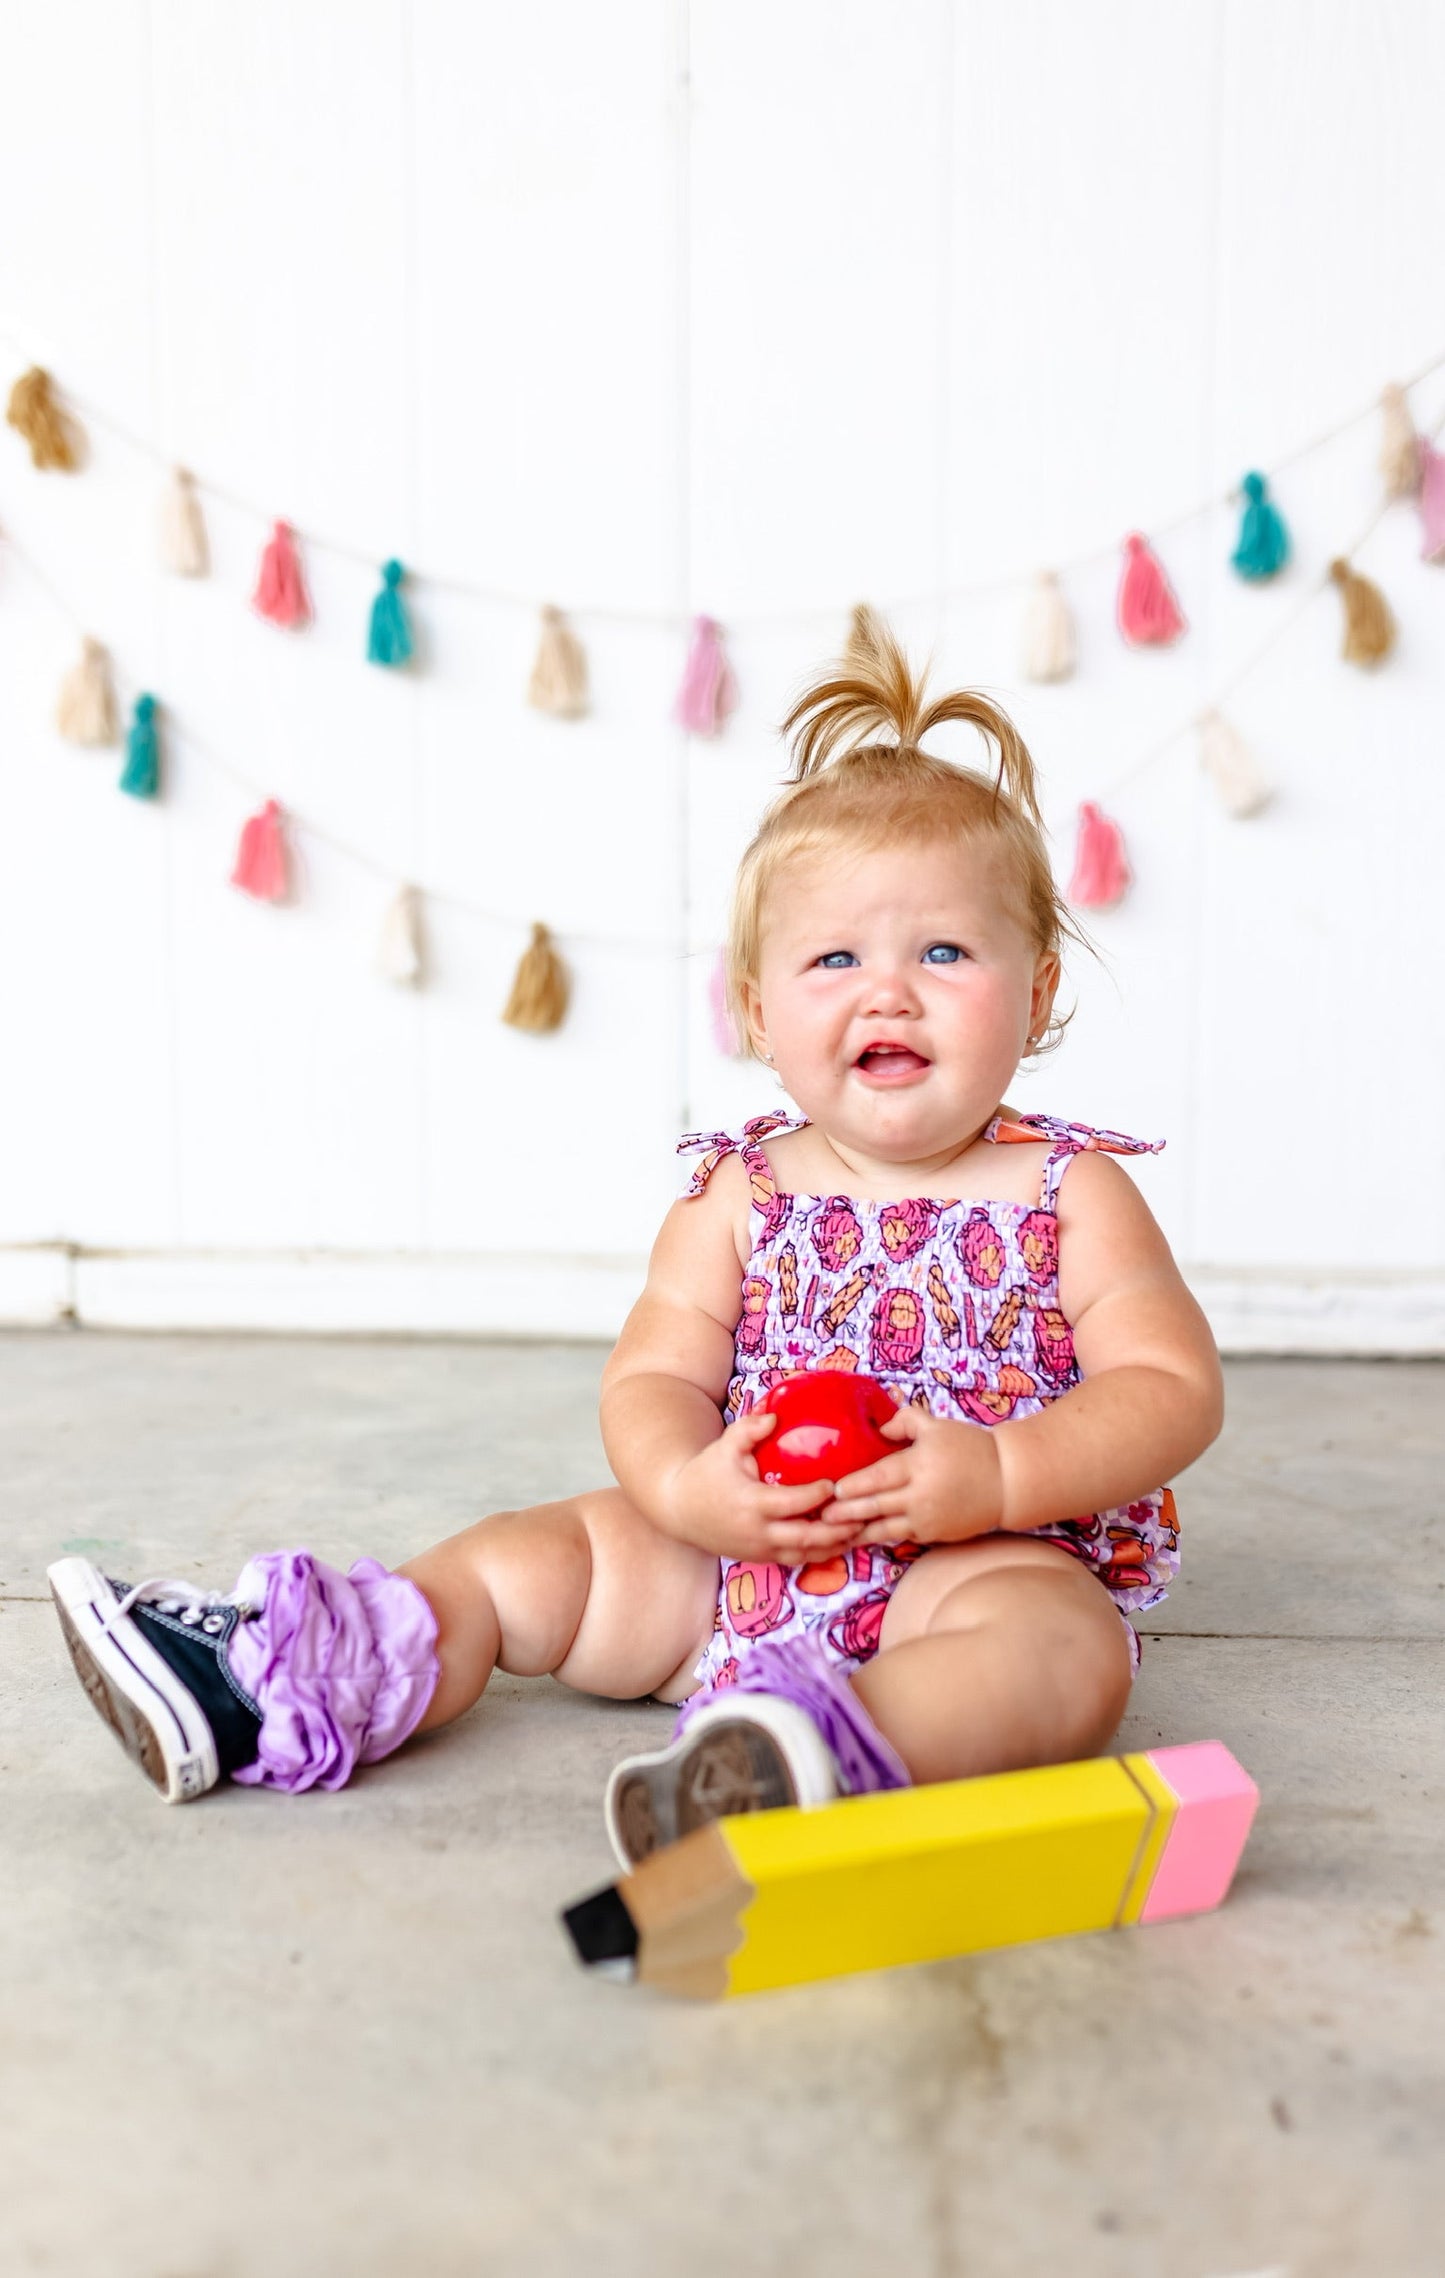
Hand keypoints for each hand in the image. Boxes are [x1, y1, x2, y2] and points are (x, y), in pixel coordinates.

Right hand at [660, 1413, 868, 1563]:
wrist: (678, 1509)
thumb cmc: (706, 1473)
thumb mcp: (725, 1446)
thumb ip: (749, 1429)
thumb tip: (775, 1416)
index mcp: (752, 1503)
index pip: (793, 1502)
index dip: (818, 1495)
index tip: (835, 1483)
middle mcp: (758, 1532)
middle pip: (807, 1538)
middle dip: (837, 1529)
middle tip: (861, 1514)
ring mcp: (760, 1549)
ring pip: (805, 1555)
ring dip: (834, 1546)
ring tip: (859, 1531)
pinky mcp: (760, 1558)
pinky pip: (796, 1561)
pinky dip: (819, 1554)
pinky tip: (838, 1542)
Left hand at [817, 1405, 1003, 1546]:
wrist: (1006, 1481)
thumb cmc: (970, 1448)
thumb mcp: (936, 1426)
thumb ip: (903, 1421)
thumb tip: (877, 1429)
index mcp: (919, 1465)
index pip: (878, 1477)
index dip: (852, 1486)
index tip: (831, 1489)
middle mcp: (921, 1496)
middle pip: (875, 1506)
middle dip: (845, 1513)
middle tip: (820, 1517)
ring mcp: (928, 1519)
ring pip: (884, 1529)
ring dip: (858, 1532)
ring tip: (833, 1534)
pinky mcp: (935, 1535)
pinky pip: (901, 1537)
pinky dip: (880, 1538)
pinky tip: (862, 1538)